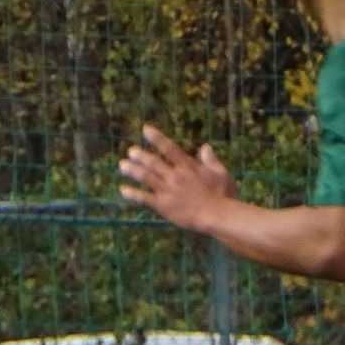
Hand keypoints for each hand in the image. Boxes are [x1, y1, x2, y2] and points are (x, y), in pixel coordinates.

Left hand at [118, 126, 237, 231]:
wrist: (216, 214)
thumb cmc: (222, 195)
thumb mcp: (221, 173)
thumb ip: (211, 160)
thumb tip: (205, 147)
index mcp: (188, 166)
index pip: (170, 148)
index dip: (157, 138)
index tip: (145, 129)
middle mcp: (174, 175)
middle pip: (154, 163)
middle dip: (141, 156)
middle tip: (130, 151)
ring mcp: (167, 190)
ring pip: (146, 177)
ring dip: (133, 171)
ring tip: (122, 165)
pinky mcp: (162, 205)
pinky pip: (144, 198)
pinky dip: (133, 194)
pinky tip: (123, 191)